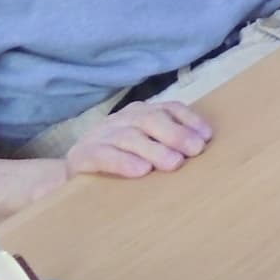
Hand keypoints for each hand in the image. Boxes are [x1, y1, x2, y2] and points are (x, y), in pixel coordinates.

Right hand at [64, 102, 211, 179]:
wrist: (71, 170)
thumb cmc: (118, 156)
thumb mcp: (144, 144)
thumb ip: (167, 142)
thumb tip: (201, 147)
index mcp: (140, 112)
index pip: (169, 108)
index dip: (189, 120)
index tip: (207, 136)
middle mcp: (122, 119)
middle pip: (151, 120)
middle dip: (176, 134)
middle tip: (195, 150)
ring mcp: (101, 135)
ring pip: (130, 137)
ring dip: (155, 150)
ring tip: (174, 163)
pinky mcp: (82, 155)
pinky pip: (104, 156)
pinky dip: (124, 162)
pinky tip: (141, 171)